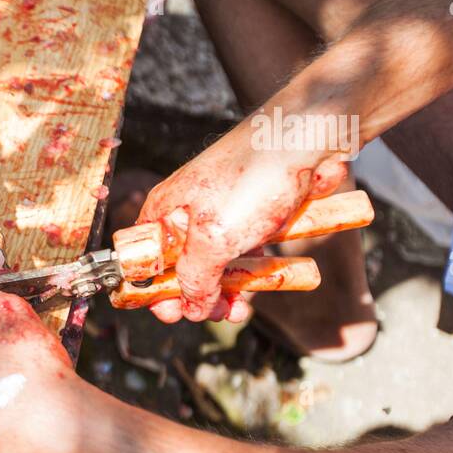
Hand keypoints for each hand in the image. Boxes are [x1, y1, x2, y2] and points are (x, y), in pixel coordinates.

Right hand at [136, 131, 347, 322]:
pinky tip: (264, 282)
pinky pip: (245, 253)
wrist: (310, 136)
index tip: (172, 314)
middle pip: (181, 268)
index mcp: (164, 212)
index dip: (152, 290)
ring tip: (242, 309)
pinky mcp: (251, 215)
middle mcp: (187, 213)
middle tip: (217, 315)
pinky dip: (252, 273)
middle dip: (197, 297)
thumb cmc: (255, 175)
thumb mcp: (214, 237)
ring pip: (216, 265)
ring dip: (228, 292)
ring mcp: (221, 214)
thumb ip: (195, 278)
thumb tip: (191, 307)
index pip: (142, 260)